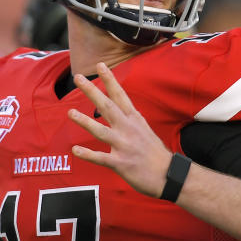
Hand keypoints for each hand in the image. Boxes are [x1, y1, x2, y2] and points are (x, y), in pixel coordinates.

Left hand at [68, 62, 171, 197]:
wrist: (170, 175)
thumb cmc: (156, 154)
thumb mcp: (145, 130)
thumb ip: (131, 120)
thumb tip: (123, 111)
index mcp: (134, 120)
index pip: (120, 95)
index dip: (109, 80)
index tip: (100, 65)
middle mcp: (128, 129)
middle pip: (107, 106)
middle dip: (92, 91)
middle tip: (78, 77)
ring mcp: (124, 145)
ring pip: (100, 130)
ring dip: (84, 121)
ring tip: (70, 112)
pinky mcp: (121, 163)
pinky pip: (100, 158)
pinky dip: (88, 154)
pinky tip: (75, 150)